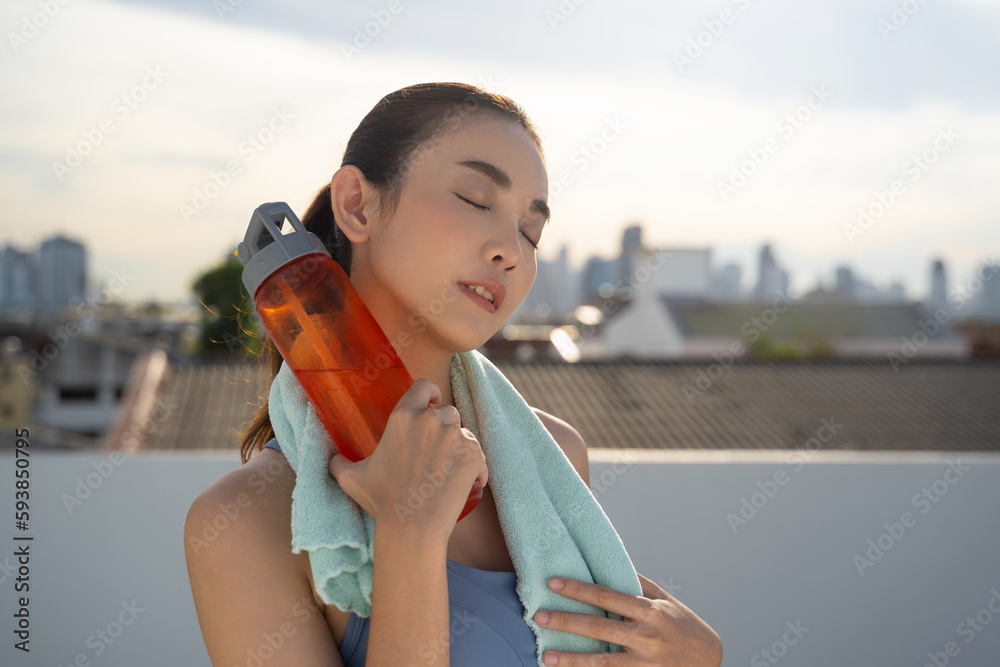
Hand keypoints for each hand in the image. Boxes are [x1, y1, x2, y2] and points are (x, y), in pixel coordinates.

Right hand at [328, 378, 487, 532]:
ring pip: (464, 432)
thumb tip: (330, 457)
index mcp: (403, 417)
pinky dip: (476, 467)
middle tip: (436, 452)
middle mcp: (431, 420)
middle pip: (447, 411)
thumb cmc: (382, 501)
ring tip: (447, 470)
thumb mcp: (351, 478)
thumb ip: (339, 462)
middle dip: (444, 427)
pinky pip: (479, 454)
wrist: (412, 527)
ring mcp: (454, 437)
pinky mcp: (472, 455)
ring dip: (459, 446)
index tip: (433, 402)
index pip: (424, 386)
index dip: (431, 392)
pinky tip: (468, 482)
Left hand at [531, 573, 721, 665]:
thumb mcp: (666, 601)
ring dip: (571, 659)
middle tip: (539, 616)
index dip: (578, 589)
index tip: (553, 582)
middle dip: (566, 621)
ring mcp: (644, 662)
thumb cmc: (685, 626)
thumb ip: (638, 585)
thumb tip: (609, 566)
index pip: (606, 595)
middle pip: (598, 627)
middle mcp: (646, 636)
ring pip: (601, 660)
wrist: (710, 661)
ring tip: (545, 655)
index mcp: (649, 610)